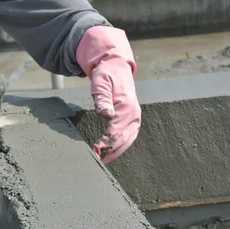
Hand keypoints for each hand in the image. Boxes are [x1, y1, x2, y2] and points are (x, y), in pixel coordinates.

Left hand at [76, 26, 140, 163]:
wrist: (116, 67)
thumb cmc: (106, 75)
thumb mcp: (100, 83)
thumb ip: (102, 99)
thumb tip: (105, 114)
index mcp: (127, 107)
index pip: (116, 132)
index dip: (105, 143)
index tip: (94, 151)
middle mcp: (134, 115)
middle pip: (123, 140)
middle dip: (110, 152)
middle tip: (96, 161)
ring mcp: (135, 118)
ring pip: (127, 141)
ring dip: (115, 152)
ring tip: (102, 160)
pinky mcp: (133, 120)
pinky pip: (128, 137)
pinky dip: (119, 146)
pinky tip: (109, 152)